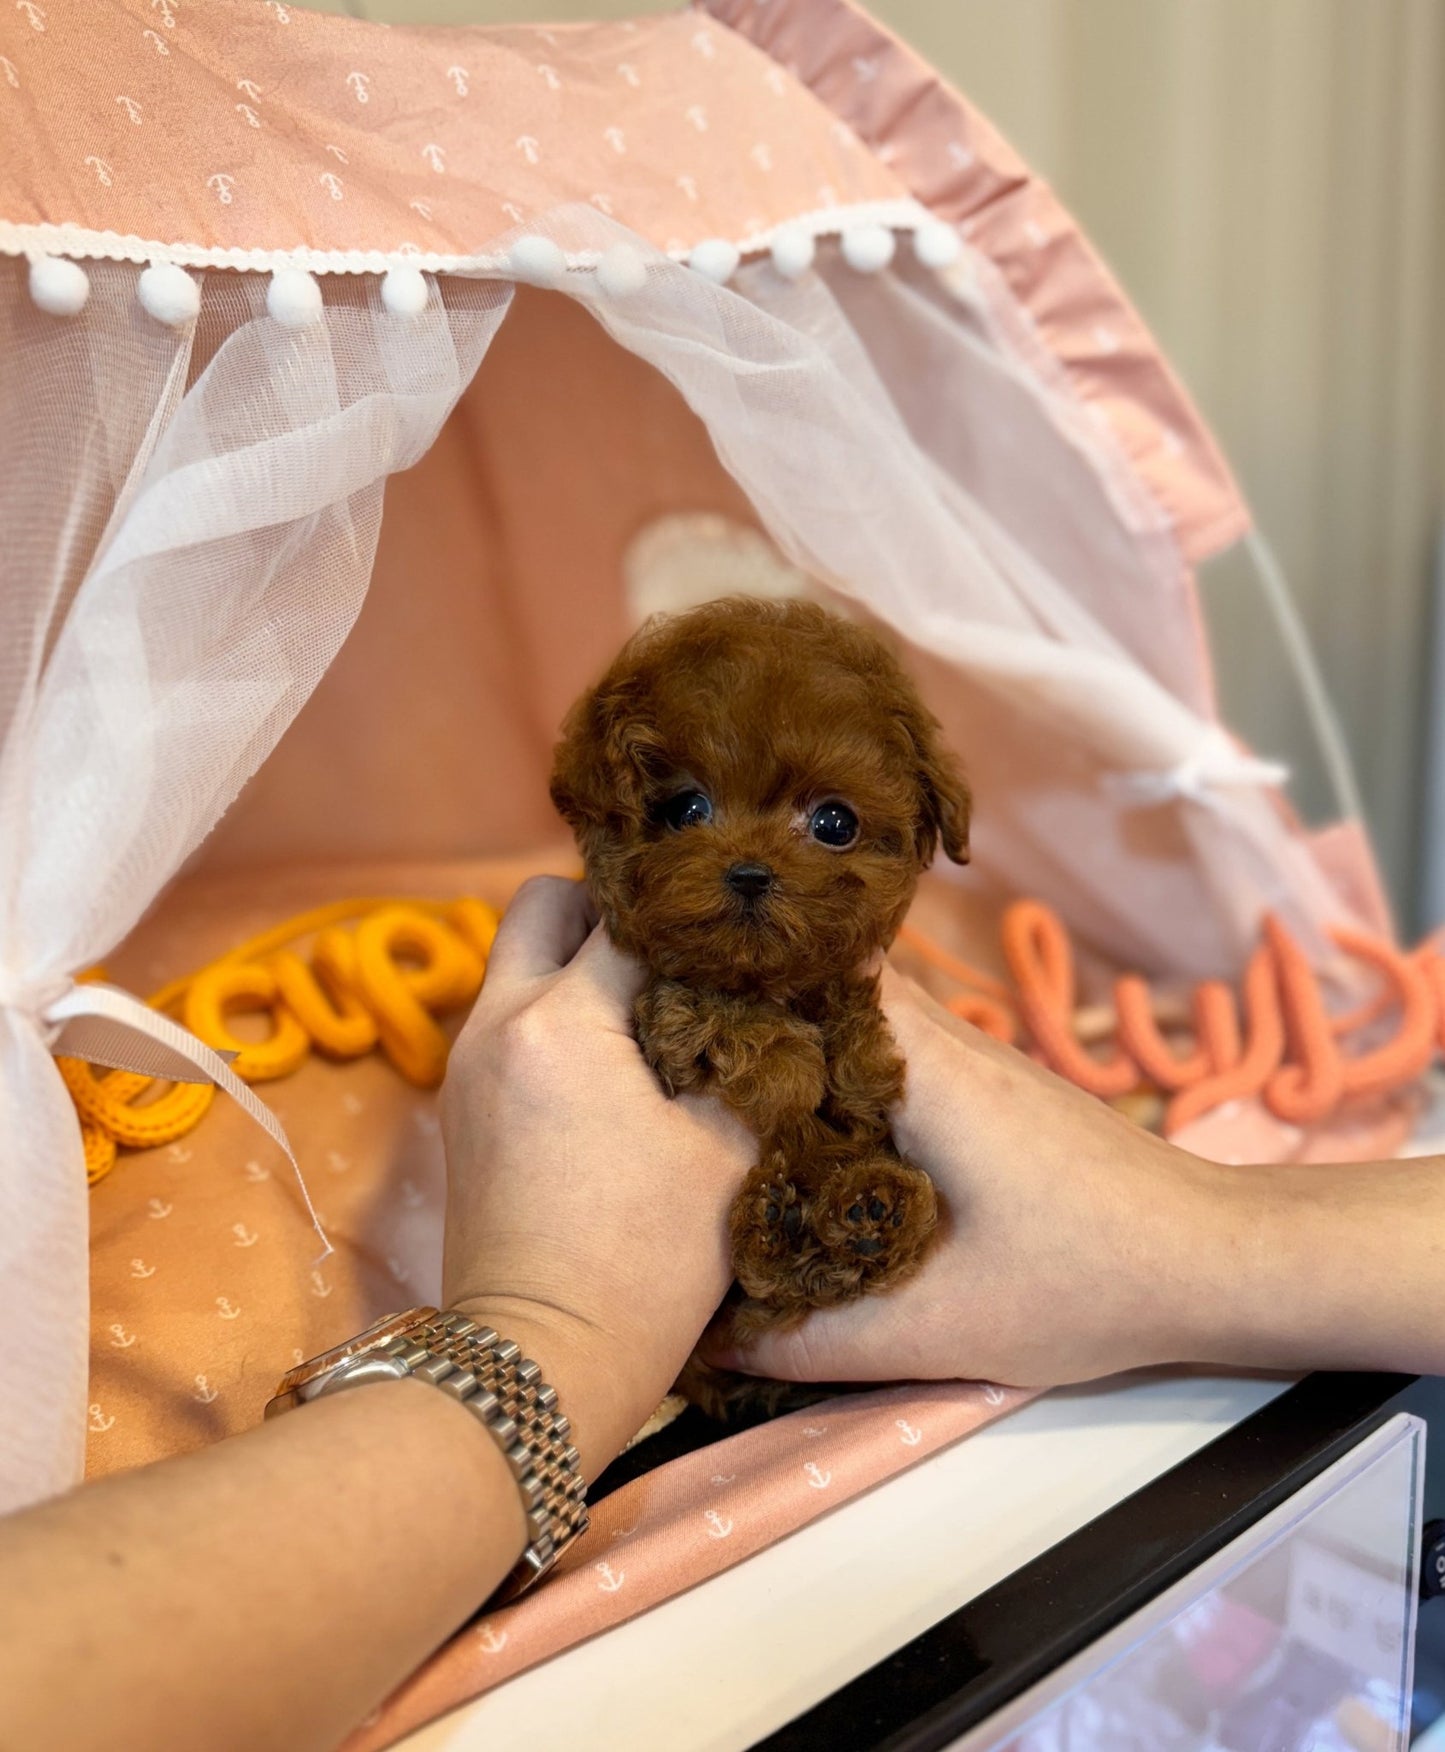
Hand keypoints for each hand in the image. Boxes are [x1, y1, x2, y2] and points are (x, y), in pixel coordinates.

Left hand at [440, 877, 752, 1478]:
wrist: (541, 1363)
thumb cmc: (645, 1261)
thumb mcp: (727, 1150)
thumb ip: (749, 1055)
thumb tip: (770, 1003)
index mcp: (562, 1020)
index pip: (631, 915)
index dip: (692, 920)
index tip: (737, 936)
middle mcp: (498, 1022)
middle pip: (544, 905)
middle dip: (612, 911)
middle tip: (678, 956)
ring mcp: (468, 1064)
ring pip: (520, 959)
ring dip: (578, 963)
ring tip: (654, 1008)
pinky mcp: (462, 1106)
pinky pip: (510, 1018)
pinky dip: (557, 1015)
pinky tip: (618, 1063)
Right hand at [704, 966, 1231, 1388]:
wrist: (1216, 1258)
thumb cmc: (1087, 1280)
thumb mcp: (941, 1328)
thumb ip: (816, 1337)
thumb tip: (708, 1340)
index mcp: (922, 1068)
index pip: (804, 974)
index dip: (726, 984)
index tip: (653, 1017)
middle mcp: (942, 1037)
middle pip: (818, 990)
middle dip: (744, 1020)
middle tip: (660, 1067)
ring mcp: (970, 1053)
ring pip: (855, 1020)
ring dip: (793, 1049)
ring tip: (711, 1100)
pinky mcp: (989, 1082)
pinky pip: (889, 1053)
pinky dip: (840, 1077)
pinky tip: (803, 1132)